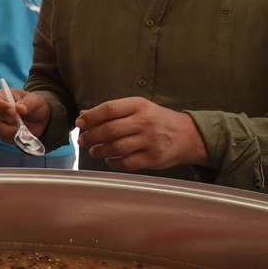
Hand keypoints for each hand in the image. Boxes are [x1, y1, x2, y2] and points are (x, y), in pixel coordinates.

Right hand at [0, 86, 50, 142]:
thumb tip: (19, 108)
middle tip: (21, 121)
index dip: (0, 106)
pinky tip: (23, 134)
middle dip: (9, 120)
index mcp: (2, 97)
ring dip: (12, 131)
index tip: (13, 111)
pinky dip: (14, 138)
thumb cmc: (35, 105)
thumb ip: (28, 103)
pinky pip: (5, 138)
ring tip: (24, 129)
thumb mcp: (35, 101)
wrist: (40, 118)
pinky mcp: (3, 134)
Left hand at [76, 98, 209, 170]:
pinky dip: (114, 162)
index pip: (109, 109)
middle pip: (110, 130)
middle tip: (82, 141)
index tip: (80, 122)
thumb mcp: (137, 108)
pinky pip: (127, 163)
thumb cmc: (156, 119)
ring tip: (93, 151)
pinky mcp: (153, 158)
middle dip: (91, 136)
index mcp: (138, 106)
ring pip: (116, 147)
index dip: (91, 116)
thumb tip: (84, 115)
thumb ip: (112, 111)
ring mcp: (150, 141)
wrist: (188, 135)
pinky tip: (109, 159)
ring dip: (100, 150)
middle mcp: (144, 122)